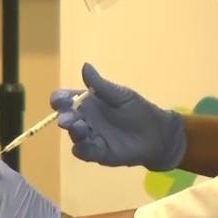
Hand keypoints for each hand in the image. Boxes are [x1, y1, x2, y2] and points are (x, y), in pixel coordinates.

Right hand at [52, 63, 185, 170]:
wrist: (158, 134)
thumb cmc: (138, 110)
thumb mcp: (120, 95)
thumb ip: (100, 84)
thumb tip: (85, 65)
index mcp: (87, 102)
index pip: (65, 99)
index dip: (59, 99)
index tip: (59, 100)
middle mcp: (85, 119)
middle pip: (66, 117)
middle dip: (64, 117)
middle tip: (65, 119)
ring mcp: (90, 136)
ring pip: (74, 135)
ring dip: (73, 132)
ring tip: (80, 128)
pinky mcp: (98, 153)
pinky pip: (84, 152)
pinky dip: (81, 149)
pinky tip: (85, 146)